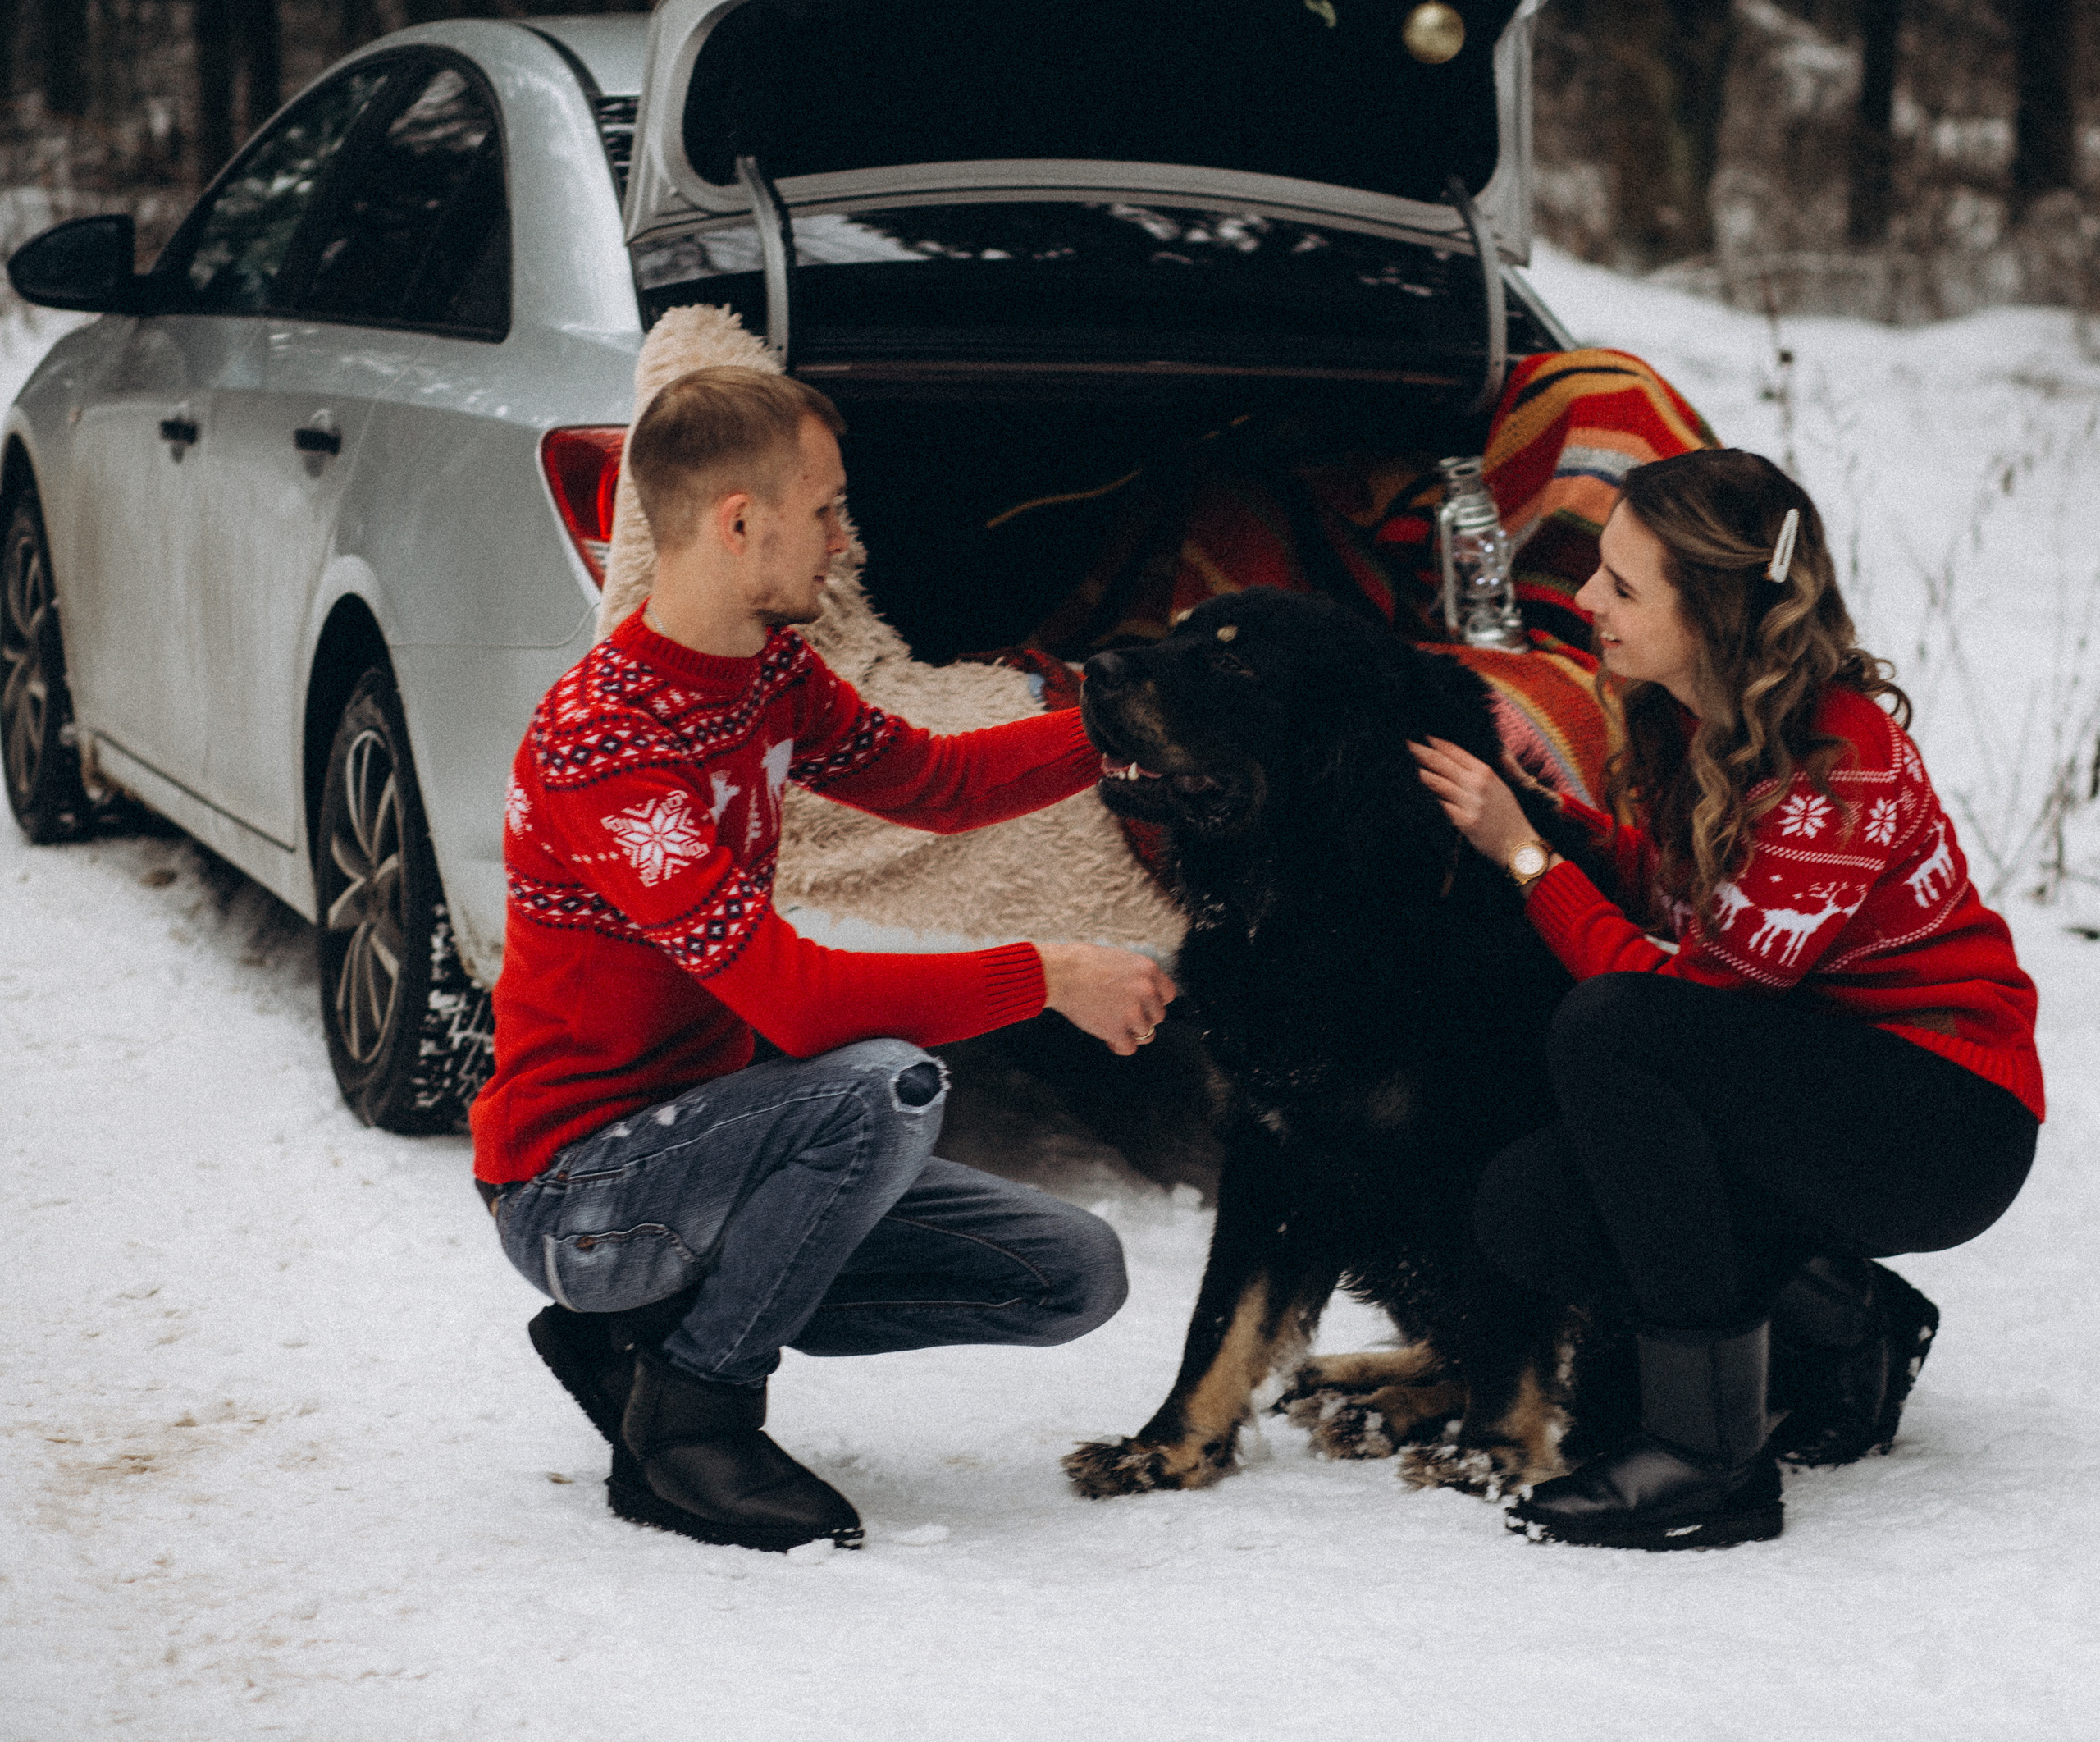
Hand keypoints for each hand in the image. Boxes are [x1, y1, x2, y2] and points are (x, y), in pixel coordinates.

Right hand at [1038, 942, 1177, 1056]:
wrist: (1060, 973)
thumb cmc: (1081, 963)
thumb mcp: (1118, 958)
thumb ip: (1135, 976)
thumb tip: (1142, 992)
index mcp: (1148, 970)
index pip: (1169, 995)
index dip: (1154, 1002)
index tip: (1142, 1005)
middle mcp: (1146, 991)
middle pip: (1158, 1016)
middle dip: (1142, 1018)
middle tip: (1122, 1014)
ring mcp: (1133, 1012)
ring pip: (1146, 1035)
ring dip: (1130, 1032)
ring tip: (1111, 1023)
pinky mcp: (1117, 1030)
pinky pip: (1129, 1048)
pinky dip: (1118, 1045)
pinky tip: (1108, 1037)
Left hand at [1409, 736, 1538, 865]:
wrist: (1521, 847)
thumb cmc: (1508, 818)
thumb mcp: (1500, 788)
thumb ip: (1480, 774)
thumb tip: (1457, 761)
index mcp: (1486, 772)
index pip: (1454, 750)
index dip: (1433, 741)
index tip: (1418, 734)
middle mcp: (1478, 783)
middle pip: (1441, 762)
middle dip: (1419, 750)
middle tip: (1401, 742)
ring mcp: (1471, 802)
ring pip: (1436, 782)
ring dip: (1416, 772)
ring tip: (1399, 765)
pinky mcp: (1465, 821)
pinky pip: (1439, 806)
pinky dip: (1424, 799)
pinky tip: (1410, 793)